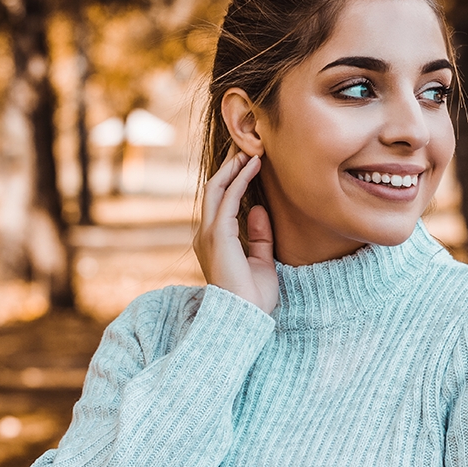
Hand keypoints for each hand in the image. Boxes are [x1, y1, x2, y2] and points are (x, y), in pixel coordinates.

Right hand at [193, 149, 278, 313]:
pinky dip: (241, 179)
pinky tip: (253, 166)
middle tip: (246, 148)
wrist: (244, 318)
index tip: (249, 164)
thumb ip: (258, 236)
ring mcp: (209, 234)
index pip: (220, 204)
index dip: (233, 181)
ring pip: (217, 189)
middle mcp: (206, 235)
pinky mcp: (218, 235)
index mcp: (214, 243)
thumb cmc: (252, 298)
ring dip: (233, 168)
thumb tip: (259, 209)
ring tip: (250, 151)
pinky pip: (228, 199)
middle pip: (214, 191)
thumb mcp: (260, 261)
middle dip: (229, 168)